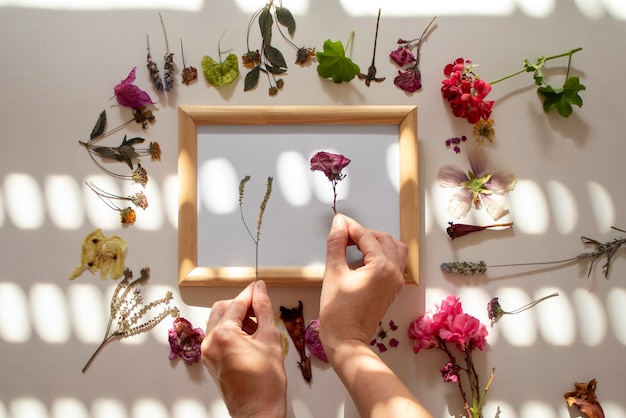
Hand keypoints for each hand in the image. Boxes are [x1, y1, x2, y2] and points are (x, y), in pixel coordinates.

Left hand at [201, 280, 286, 417]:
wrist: (258, 412)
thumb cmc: (266, 383)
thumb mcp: (270, 338)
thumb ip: (264, 309)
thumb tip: (260, 290)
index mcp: (223, 335)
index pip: (237, 303)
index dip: (251, 293)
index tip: (261, 288)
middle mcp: (210, 342)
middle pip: (223, 309)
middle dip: (241, 305)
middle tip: (260, 309)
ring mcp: (207, 353)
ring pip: (218, 321)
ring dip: (236, 318)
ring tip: (257, 327)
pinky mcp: (210, 361)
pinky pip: (217, 336)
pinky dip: (231, 331)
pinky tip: (249, 338)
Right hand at [319, 214, 406, 355]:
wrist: (346, 340)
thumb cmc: (338, 311)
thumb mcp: (333, 273)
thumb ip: (336, 244)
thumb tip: (339, 224)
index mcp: (382, 267)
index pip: (367, 237)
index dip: (350, 227)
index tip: (337, 222)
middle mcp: (394, 273)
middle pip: (383, 239)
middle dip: (363, 233)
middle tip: (343, 236)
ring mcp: (396, 282)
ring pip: (394, 250)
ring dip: (376, 243)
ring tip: (355, 246)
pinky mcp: (392, 289)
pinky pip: (394, 263)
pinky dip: (381, 255)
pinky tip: (363, 260)